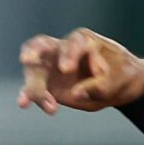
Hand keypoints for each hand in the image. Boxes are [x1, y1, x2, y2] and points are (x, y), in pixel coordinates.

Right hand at [16, 28, 143, 114]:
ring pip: (34, 68)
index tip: (67, 70)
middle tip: (27, 60)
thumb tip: (76, 94)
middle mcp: (63, 49)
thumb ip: (97, 86)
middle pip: (42, 45)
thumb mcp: (116, 82)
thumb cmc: (120, 76)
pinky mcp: (48, 82)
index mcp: (83, 41)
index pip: (72, 43)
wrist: (119, 86)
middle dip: (33, 51)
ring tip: (48, 103)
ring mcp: (52, 65)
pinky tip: (23, 103)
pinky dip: (28, 94)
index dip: (68, 55)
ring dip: (34, 84)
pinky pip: (33, 86)